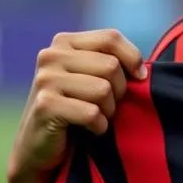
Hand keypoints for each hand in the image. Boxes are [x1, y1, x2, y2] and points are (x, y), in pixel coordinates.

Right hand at [7, 29, 144, 182]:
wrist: (39, 145)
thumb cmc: (76, 109)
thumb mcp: (92, 77)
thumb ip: (111, 63)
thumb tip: (143, 71)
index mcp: (64, 42)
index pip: (111, 38)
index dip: (133, 58)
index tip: (139, 78)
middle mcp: (51, 55)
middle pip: (111, 65)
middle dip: (119, 91)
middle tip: (107, 105)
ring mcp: (45, 79)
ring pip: (103, 89)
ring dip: (108, 110)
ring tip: (97, 116)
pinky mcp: (45, 105)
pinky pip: (91, 113)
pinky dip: (99, 126)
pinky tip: (89, 129)